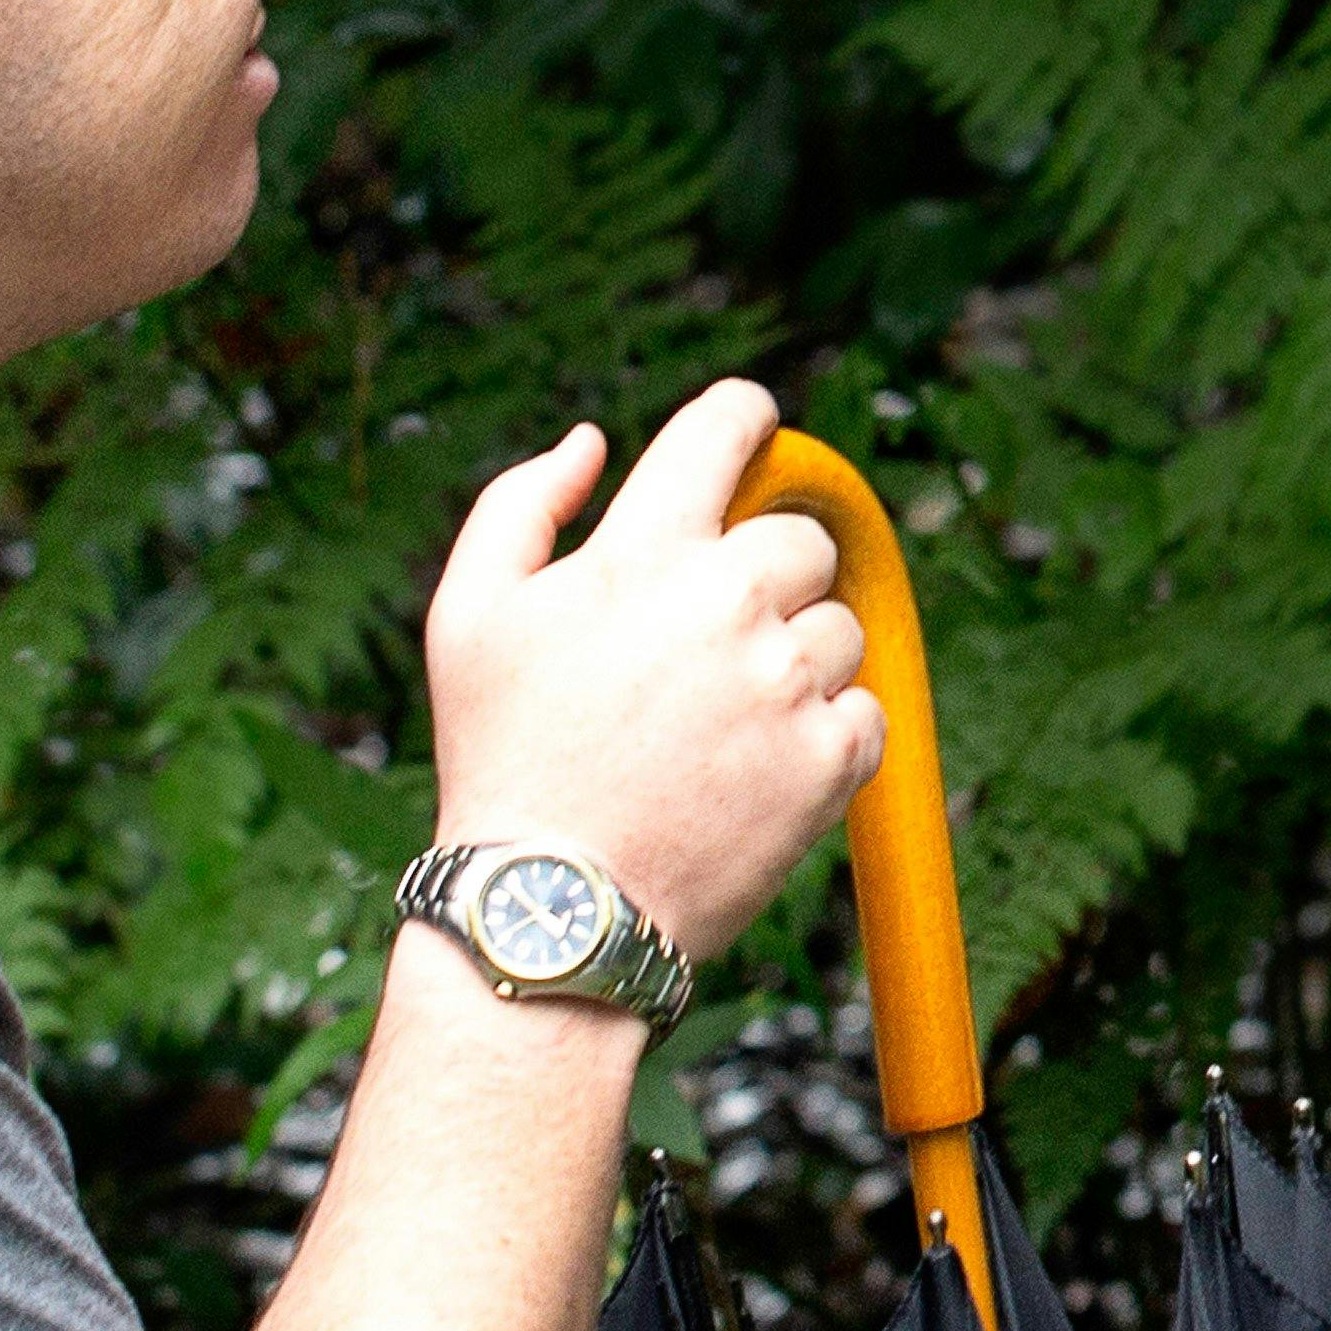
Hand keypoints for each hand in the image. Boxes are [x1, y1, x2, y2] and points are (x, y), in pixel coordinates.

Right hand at [418, 377, 875, 962]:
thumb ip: (521, 505)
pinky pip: (864, 710)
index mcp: (644, 550)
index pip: (729, 426)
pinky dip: (823, 735)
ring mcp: (788, 681)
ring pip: (839, 628)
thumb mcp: (466, 616)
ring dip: (795, 662)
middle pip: (801, 539)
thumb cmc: (504, 757)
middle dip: (764, 579)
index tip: (751, 436)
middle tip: (703, 649)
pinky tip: (752, 771)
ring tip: (716, 727)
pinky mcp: (833, 758)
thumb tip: (592, 441)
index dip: (744, 420)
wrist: (553, 910)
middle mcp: (729, 601)